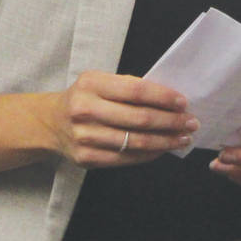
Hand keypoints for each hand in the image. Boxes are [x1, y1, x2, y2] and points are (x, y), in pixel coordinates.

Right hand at [48, 70, 197, 167]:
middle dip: (171, 122)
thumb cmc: (84, 98)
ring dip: (165, 141)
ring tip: (183, 138)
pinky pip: (126, 158)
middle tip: (191, 122)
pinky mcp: (86, 158)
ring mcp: (84, 137)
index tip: (183, 102)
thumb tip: (168, 99)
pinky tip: (163, 149)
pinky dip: (149, 154)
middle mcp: (85, 110)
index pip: (136, 91)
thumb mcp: (99, 82)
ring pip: (135, 142)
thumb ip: (128, 87)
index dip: (163, 97)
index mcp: (90, 84)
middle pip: (139, 119)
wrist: (49, 123)